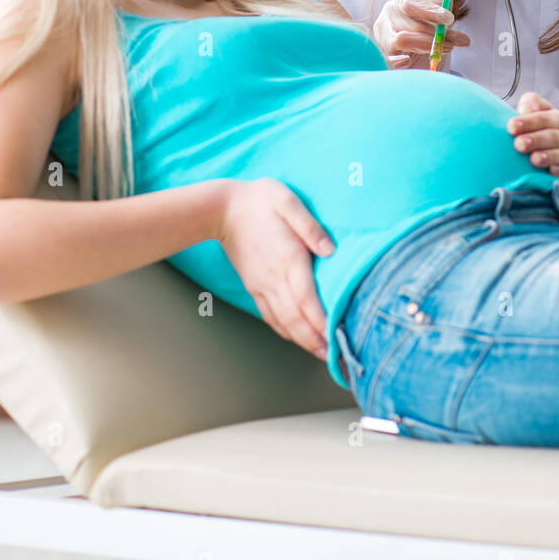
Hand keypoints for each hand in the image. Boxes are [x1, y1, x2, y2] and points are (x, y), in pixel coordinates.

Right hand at [218, 177, 334, 359]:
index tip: (336, 338)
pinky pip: (270, 315)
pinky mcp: (254, 286)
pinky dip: (285, 330)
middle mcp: (275, 277)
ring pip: (284, 321)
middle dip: (316, 341)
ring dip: (303, 341)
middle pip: (297, 318)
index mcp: (288, 258)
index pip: (307, 298)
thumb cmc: (260, 200)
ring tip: (322, 355)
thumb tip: (330, 249)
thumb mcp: (287, 200)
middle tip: (336, 359)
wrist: (222, 209)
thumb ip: (310, 225)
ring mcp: (262, 285)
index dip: (321, 322)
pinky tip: (297, 337)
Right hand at [373, 0, 470, 69]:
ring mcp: (383, 42)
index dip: (430, 11)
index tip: (450, 18)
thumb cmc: (423, 27)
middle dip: (436, 34)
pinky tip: (410, 61)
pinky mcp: (383, 60)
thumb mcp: (436, 8)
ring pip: (402, 41)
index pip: (411, 5)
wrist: (415, 54)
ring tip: (446, 48)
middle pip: (409, 25)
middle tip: (457, 40)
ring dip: (427, 45)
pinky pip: (388, 60)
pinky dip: (400, 61)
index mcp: (397, 6)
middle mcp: (386, 22)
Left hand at [506, 91, 558, 194]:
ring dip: (550, 156)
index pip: (547, 116)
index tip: (512, 126)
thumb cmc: (554, 144)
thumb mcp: (544, 125)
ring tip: (534, 160)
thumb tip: (523, 107)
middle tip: (519, 144)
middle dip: (536, 139)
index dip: (530, 120)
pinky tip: (552, 172)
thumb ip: (532, 113)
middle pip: (555, 135)